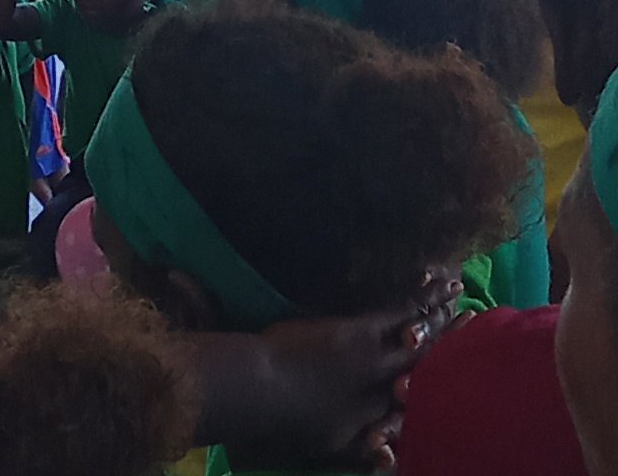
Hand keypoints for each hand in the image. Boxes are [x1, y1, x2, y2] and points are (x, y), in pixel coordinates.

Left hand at [237, 269, 462, 470]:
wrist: (259, 389)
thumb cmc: (281, 418)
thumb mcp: (328, 446)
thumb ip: (360, 451)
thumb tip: (387, 456)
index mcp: (375, 421)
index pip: (415, 402)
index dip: (436, 389)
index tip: (456, 379)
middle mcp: (385, 391)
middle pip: (426, 367)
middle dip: (453, 346)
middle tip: (478, 322)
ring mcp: (375, 361)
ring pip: (420, 338)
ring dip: (443, 316)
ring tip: (463, 293)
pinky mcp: (361, 334)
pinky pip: (402, 313)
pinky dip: (423, 299)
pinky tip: (439, 281)